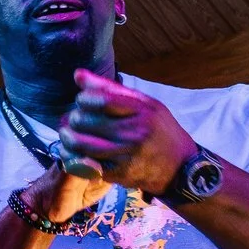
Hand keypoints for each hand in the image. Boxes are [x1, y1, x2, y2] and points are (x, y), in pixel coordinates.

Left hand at [58, 68, 195, 196]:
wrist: (180, 167)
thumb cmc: (159, 130)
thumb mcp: (145, 104)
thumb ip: (110, 88)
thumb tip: (77, 75)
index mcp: (141, 111)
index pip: (100, 99)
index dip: (83, 99)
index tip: (83, 101)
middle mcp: (133, 133)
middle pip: (84, 121)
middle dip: (73, 118)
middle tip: (75, 119)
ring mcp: (125, 155)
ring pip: (78, 143)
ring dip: (68, 137)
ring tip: (70, 133)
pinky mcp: (117, 174)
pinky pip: (82, 164)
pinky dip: (72, 156)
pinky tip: (75, 151)